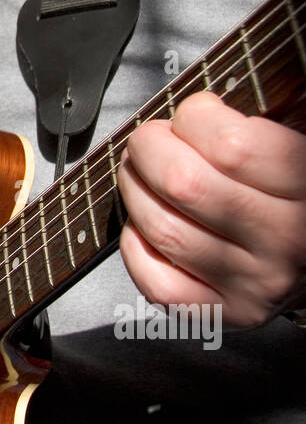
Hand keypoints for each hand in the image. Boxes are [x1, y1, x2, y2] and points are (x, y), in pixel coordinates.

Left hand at [117, 91, 305, 328]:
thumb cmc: (303, 195)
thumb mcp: (300, 147)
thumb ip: (259, 130)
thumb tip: (194, 109)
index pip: (231, 146)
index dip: (195, 117)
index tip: (194, 112)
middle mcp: (285, 242)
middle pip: (184, 184)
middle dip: (150, 147)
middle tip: (152, 138)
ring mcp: (252, 284)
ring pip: (162, 229)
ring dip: (135, 189)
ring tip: (141, 171)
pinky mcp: (224, 313)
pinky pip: (157, 282)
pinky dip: (136, 245)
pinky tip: (146, 222)